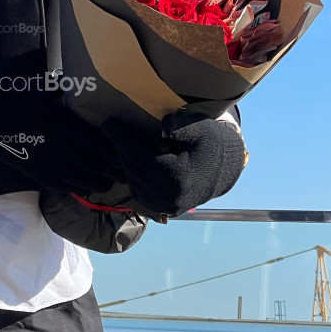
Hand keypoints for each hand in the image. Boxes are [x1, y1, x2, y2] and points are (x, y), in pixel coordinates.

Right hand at [0, 83, 121, 194]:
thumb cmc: (21, 103)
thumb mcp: (51, 102)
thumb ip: (70, 115)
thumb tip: (87, 117)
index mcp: (68, 125)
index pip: (101, 144)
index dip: (116, 152)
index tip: (124, 153)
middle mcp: (64, 146)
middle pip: (97, 164)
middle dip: (113, 170)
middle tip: (124, 172)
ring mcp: (52, 163)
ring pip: (85, 178)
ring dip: (99, 181)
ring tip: (107, 182)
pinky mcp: (41, 175)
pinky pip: (66, 185)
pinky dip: (78, 186)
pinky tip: (84, 185)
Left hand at [105, 111, 246, 219]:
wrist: (222, 172)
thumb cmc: (210, 145)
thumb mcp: (201, 130)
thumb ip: (182, 126)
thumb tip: (163, 125)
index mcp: (177, 177)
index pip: (139, 155)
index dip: (121, 138)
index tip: (108, 123)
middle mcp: (168, 196)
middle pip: (132, 168)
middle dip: (119, 147)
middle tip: (110, 128)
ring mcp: (163, 205)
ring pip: (132, 179)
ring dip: (123, 160)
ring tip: (119, 141)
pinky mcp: (160, 209)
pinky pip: (137, 189)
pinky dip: (131, 173)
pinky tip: (130, 158)